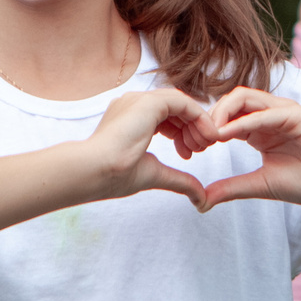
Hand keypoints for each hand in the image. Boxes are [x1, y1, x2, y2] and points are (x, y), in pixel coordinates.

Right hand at [79, 88, 216, 207]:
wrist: (95, 171)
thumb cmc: (114, 174)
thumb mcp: (155, 174)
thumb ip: (179, 180)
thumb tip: (201, 199)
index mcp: (130, 118)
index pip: (165, 116)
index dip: (181, 133)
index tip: (188, 154)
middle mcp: (134, 104)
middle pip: (175, 108)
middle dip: (191, 128)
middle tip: (200, 149)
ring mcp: (140, 101)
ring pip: (181, 103)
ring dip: (197, 123)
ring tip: (203, 145)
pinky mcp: (149, 103)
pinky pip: (183, 103)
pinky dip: (199, 117)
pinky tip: (206, 136)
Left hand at [197, 88, 300, 209]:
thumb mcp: (261, 185)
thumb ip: (232, 187)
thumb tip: (201, 199)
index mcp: (258, 129)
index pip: (225, 116)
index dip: (205, 128)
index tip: (191, 149)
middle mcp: (268, 115)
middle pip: (230, 101)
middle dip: (209, 116)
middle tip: (196, 140)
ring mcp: (282, 112)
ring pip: (244, 97)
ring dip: (223, 113)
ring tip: (209, 135)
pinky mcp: (297, 115)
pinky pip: (265, 113)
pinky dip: (243, 122)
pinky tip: (227, 135)